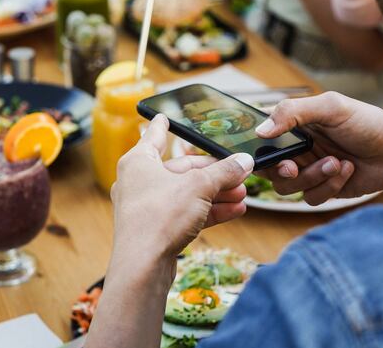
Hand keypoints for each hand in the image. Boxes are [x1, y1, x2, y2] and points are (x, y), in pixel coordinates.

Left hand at [111, 114, 252, 261]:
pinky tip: (234, 211)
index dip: (162, 125)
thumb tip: (244, 162)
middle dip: (213, 173)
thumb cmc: (158, 218)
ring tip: (242, 195)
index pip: (154, 136)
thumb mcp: (199, 187)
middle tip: (238, 172)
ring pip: (186, 194)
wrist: (143, 265)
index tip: (163, 117)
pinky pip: (186, 213)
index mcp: (138, 161)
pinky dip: (208, 211)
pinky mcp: (156, 229)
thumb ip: (224, 172)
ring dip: (215, 194)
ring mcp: (146, 207)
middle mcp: (138, 182)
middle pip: (181, 169)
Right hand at [256, 92, 382, 204]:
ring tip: (336, 162)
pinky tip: (347, 170)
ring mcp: (310, 171)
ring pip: (287, 187)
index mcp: (294, 126)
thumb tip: (261, 131)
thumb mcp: (331, 108)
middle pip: (268, 168)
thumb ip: (293, 112)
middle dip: (279, 170)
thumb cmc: (368, 123)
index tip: (260, 154)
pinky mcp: (325, 189)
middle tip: (292, 167)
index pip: (260, 137)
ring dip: (311, 177)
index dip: (254, 148)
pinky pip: (311, 198)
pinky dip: (329, 186)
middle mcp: (297, 149)